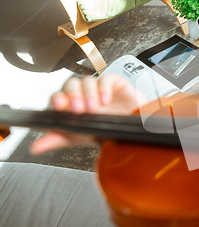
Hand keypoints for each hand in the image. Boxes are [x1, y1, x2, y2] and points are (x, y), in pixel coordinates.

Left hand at [30, 74, 145, 154]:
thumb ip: (58, 139)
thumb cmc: (107, 131)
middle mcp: (84, 93)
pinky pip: (106, 78)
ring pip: (88, 81)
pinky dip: (104, 88)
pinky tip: (105, 100)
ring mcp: (99, 87)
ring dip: (89, 94)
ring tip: (95, 108)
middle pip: (71, 84)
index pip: (60, 95)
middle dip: (73, 96)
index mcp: (72, 103)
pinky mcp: (115, 82)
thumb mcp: (79, 136)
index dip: (58, 98)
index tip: (59, 106)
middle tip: (78, 109)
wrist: (134, 130)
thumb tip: (36, 147)